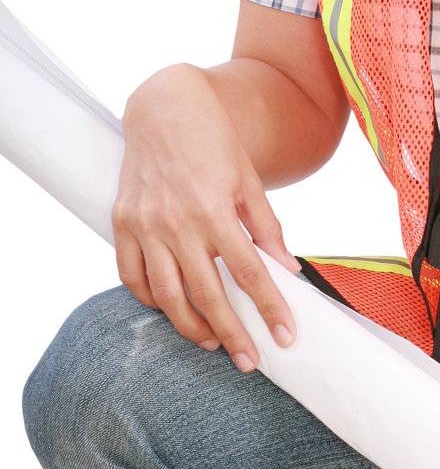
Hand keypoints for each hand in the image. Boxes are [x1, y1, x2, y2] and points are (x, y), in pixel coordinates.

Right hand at [113, 62, 302, 371]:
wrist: (165, 107)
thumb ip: (267, 226)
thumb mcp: (250, 178)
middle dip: (231, 333)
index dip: (269, 308)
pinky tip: (172, 309)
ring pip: (166, 295)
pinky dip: (151, 300)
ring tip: (214, 342)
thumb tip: (288, 269)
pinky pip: (132, 276)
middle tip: (250, 361)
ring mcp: (145, 224)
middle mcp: (177, 221)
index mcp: (215, 209)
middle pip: (206, 294)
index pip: (248, 272)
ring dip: (191, 327)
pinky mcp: (122, 223)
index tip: (286, 337)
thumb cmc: (214, 140)